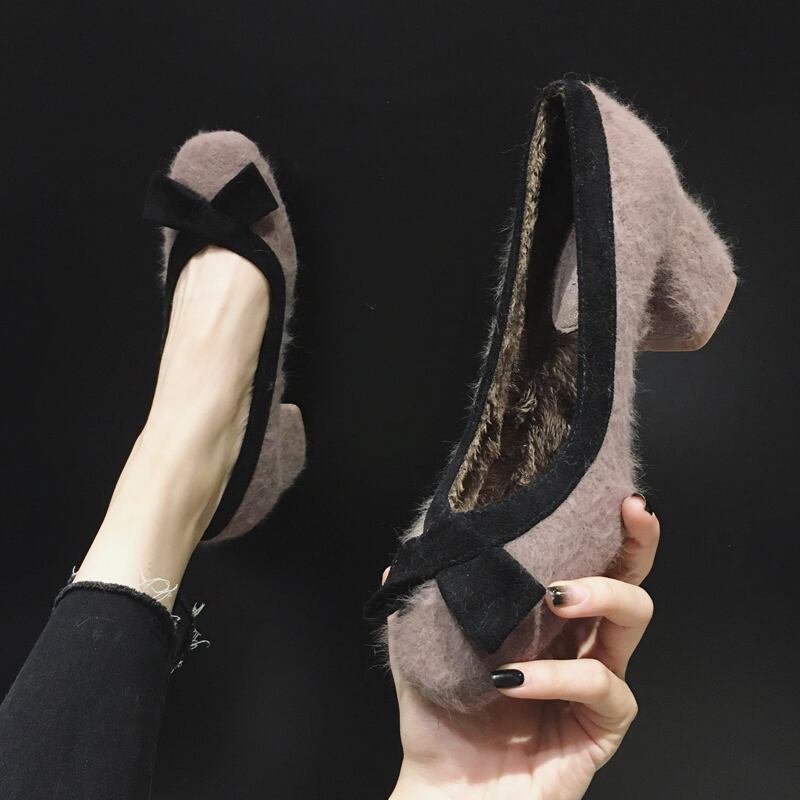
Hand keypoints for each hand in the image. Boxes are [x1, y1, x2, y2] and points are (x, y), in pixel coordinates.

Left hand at [387, 495, 658, 799]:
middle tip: (622, 518)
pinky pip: (600, 687)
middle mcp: (580, 646)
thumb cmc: (440, 725)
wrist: (445, 797)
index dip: (611, 531)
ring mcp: (595, 686)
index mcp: (547, 623)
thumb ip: (418, 607)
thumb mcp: (423, 654)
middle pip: (631, 584)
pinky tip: (516, 679)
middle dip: (634, 545)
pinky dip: (558, 675)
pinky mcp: (601, 728)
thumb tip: (400, 559)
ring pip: (633, 621)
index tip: (618, 496)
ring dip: (599, 595)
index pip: (589, 565)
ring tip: (556, 594)